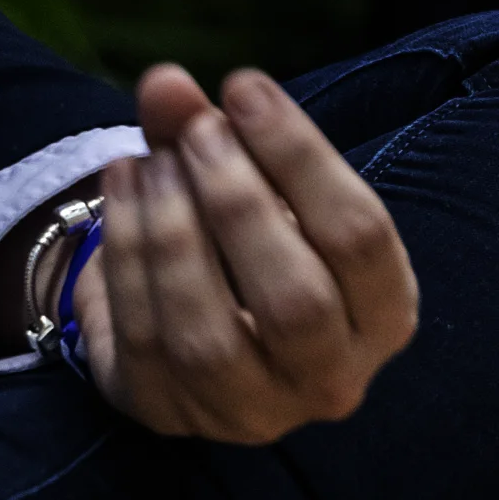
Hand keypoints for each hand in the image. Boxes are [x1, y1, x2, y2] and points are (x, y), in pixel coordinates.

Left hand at [73, 62, 418, 442]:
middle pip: (296, 301)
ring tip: (148, 161)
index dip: (298, 154)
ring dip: (170, 232)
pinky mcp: (170, 415)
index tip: (242, 87)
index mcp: (380, 311)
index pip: (359, 236)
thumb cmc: (240, 230)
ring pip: (209, 336)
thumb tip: (164, 84)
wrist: (183, 307)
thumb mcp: (242, 172)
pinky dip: (124, 255)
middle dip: (237, 202)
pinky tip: (118, 189)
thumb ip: (208, 125)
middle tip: (196, 133)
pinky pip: (143, 341)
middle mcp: (330, 377)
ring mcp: (250, 410)